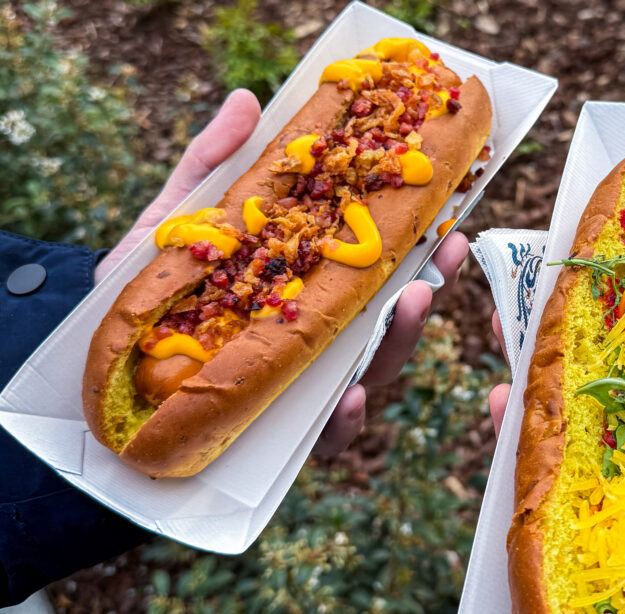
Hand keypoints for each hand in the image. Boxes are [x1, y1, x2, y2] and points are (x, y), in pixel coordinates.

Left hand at [99, 89, 467, 456]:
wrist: (104, 356)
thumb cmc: (151, 284)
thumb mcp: (180, 218)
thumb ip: (214, 164)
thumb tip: (248, 99)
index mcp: (311, 286)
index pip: (378, 267)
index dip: (421, 242)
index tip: (449, 210)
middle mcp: (321, 336)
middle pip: (391, 317)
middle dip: (430, 281)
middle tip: (449, 246)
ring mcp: (308, 384)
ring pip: (375, 368)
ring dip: (401, 338)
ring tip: (412, 302)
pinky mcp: (284, 430)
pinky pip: (327, 431)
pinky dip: (344, 416)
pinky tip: (350, 395)